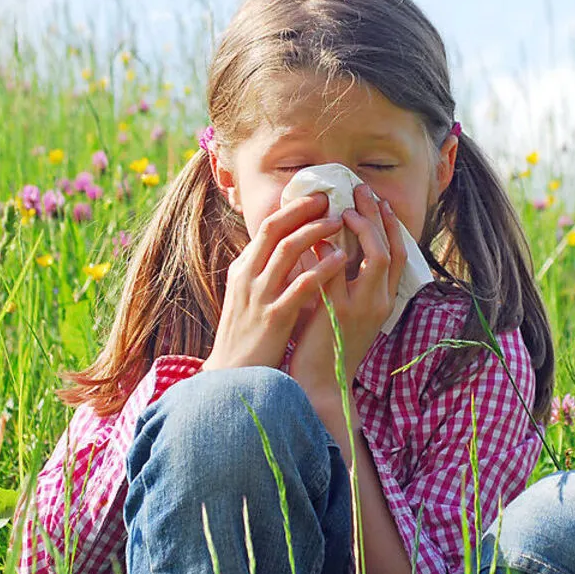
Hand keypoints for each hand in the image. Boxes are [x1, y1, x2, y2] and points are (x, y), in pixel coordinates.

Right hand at [202, 193, 348, 371]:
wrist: (234, 376)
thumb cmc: (247, 337)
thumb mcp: (248, 298)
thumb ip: (263, 273)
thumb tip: (286, 249)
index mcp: (242, 270)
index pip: (266, 228)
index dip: (292, 209)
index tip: (316, 197)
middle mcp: (247, 277)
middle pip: (274, 230)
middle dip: (303, 210)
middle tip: (329, 197)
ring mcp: (259, 296)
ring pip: (286, 251)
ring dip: (314, 232)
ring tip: (339, 221)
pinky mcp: (274, 317)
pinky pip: (301, 286)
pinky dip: (321, 268)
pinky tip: (340, 259)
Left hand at [288, 184, 406, 396]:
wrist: (320, 383)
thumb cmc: (327, 345)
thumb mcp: (345, 309)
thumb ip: (344, 280)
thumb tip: (330, 242)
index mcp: (384, 302)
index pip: (399, 255)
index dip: (391, 225)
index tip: (379, 201)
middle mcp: (379, 302)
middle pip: (390, 248)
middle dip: (378, 216)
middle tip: (362, 190)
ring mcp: (361, 307)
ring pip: (374, 255)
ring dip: (362, 225)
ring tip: (346, 205)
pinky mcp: (337, 312)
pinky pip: (337, 270)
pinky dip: (330, 247)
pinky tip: (319, 232)